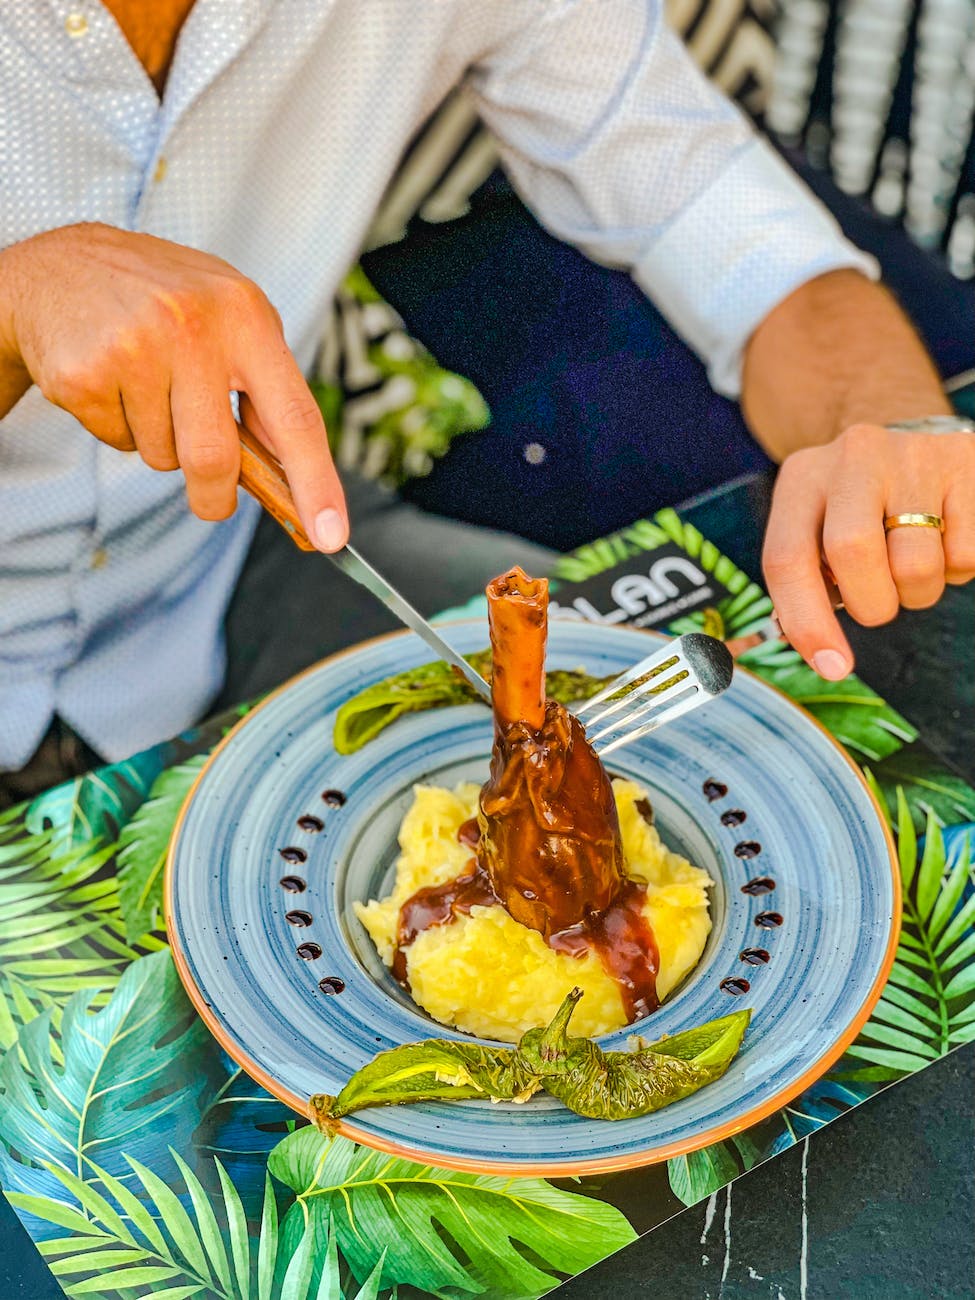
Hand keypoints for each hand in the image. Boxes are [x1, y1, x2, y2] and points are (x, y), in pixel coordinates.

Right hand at [0, 222, 347, 549]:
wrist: (59, 267)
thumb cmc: (165, 303)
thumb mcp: (231, 321)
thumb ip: (267, 390)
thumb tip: (298, 477)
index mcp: (246, 316)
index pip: (296, 416)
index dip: (316, 483)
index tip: (330, 536)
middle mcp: (194, 326)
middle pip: (215, 458)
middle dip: (214, 496)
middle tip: (212, 501)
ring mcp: (135, 346)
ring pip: (162, 456)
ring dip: (160, 444)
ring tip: (145, 388)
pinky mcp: (84, 372)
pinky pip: (118, 441)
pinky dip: (120, 429)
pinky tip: (112, 382)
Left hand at [762, 423, 974, 678]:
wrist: (911, 437)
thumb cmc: (855, 507)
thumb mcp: (816, 527)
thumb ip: (806, 581)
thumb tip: (823, 654)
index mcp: (803, 478)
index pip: (788, 559)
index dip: (807, 623)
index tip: (832, 668)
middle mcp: (855, 456)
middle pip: (853, 552)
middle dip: (871, 603)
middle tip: (880, 602)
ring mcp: (915, 456)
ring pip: (916, 565)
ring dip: (917, 593)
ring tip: (913, 565)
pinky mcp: (968, 464)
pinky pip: (967, 555)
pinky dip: (957, 569)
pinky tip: (946, 541)